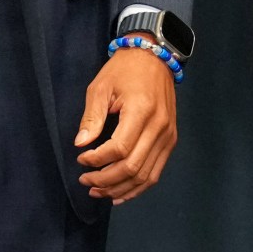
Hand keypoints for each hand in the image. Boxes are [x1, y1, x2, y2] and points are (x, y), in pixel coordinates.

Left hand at [75, 46, 178, 202]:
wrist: (155, 57)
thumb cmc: (124, 69)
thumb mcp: (101, 88)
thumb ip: (91, 118)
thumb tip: (81, 145)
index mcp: (141, 111)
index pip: (119, 148)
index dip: (97, 160)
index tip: (81, 159)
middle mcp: (159, 126)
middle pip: (132, 167)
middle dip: (105, 180)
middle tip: (85, 181)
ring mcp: (168, 135)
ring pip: (146, 176)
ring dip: (120, 189)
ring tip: (98, 191)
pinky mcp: (171, 140)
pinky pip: (156, 172)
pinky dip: (138, 187)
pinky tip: (120, 193)